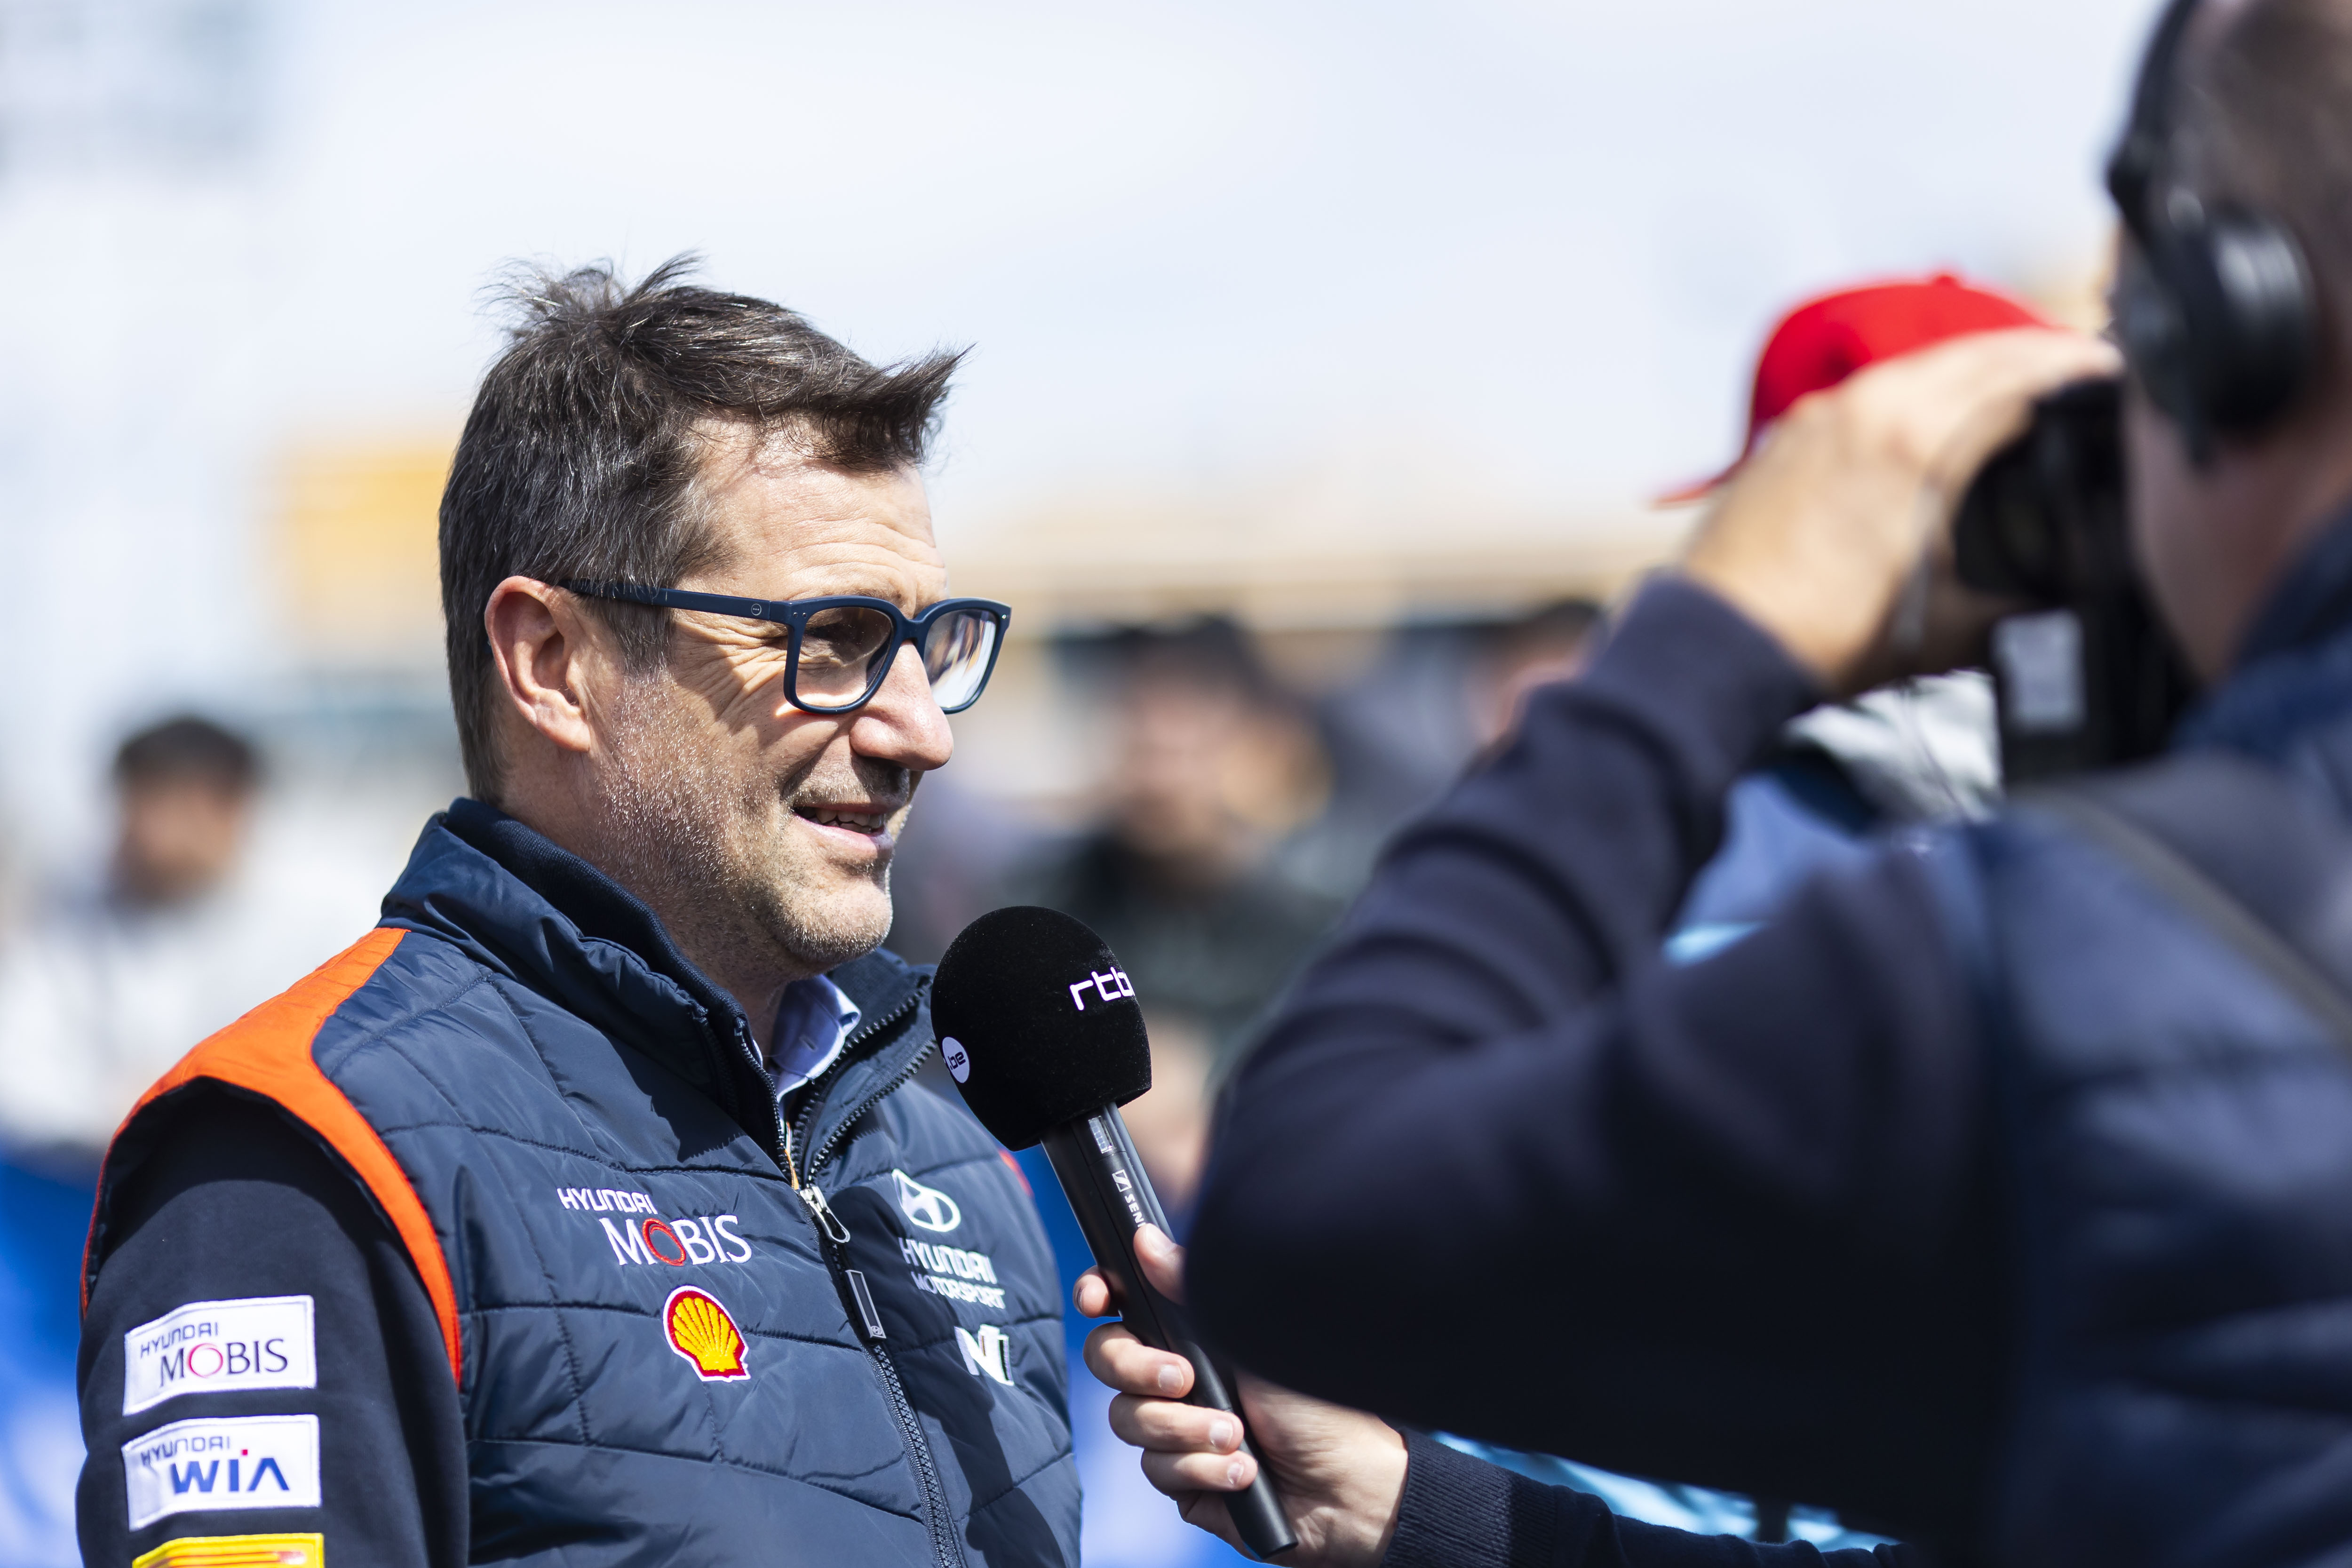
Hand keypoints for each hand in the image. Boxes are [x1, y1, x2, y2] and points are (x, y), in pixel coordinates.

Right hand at [1078, 1225, 1406, 1567]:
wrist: (1344, 1487)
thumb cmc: (1317, 1406)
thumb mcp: (1257, 1334)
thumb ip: (1194, 1287)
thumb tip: (1147, 1240)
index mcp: (1195, 1332)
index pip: (1123, 1304)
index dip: (1098, 1296)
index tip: (1098, 1301)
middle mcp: (1178, 1375)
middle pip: (1108, 1358)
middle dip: (1140, 1369)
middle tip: (1185, 1378)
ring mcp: (1175, 1427)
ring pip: (1129, 1419)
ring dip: (1185, 1429)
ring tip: (1237, 1435)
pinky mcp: (1181, 1477)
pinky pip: (1157, 1469)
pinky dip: (1202, 1470)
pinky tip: (1241, 1469)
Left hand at [1682, 327, 2121, 696]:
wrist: (1718, 646)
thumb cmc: (1823, 639)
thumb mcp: (1949, 629)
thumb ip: (2020, 602)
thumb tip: (2066, 597)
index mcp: (1920, 440)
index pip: (2026, 379)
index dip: (2083, 374)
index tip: (2118, 377)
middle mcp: (1872, 407)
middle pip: (1979, 356)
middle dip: (2038, 357)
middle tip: (2082, 368)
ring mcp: (1824, 414)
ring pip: (1923, 367)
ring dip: (1977, 368)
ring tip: (2017, 385)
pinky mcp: (1789, 435)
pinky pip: (1873, 391)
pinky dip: (1918, 391)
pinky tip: (1934, 417)